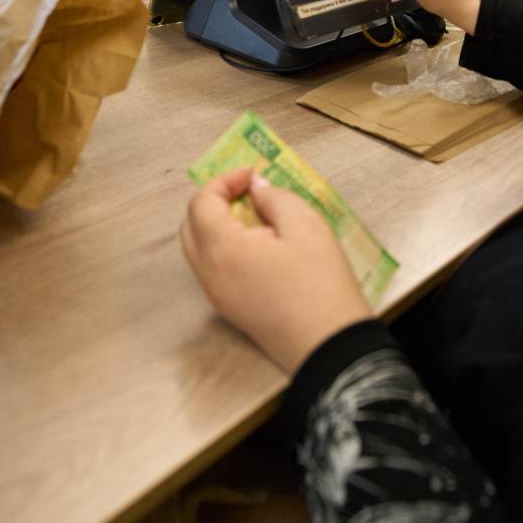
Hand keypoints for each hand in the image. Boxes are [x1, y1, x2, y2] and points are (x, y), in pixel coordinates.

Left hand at [181, 168, 370, 373]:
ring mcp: (217, 296)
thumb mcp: (307, 227)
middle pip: (191, 226)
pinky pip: (213, 270)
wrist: (331, 347)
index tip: (251, 175)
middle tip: (247, 193)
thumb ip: (275, 199)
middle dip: (214, 203)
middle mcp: (210, 274)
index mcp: (223, 250)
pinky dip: (225, 249)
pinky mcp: (230, 311)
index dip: (223, 181)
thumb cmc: (321, 284)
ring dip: (218, 226)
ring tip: (256, 218)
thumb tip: (256, 190)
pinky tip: (259, 247)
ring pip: (199, 250)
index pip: (201, 204)